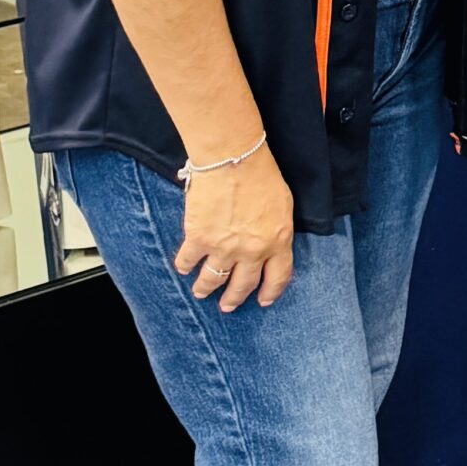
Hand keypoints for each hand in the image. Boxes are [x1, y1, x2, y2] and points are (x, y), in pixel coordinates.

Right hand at [174, 144, 295, 310]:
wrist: (234, 159)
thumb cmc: (261, 174)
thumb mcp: (283, 206)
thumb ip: (277, 230)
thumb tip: (270, 242)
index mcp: (278, 241)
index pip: (278, 277)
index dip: (270, 292)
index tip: (263, 301)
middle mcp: (252, 251)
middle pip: (243, 286)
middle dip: (234, 299)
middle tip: (227, 306)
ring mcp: (224, 248)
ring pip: (212, 280)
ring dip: (205, 289)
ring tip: (200, 292)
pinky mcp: (199, 239)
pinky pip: (187, 262)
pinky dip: (184, 266)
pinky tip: (183, 266)